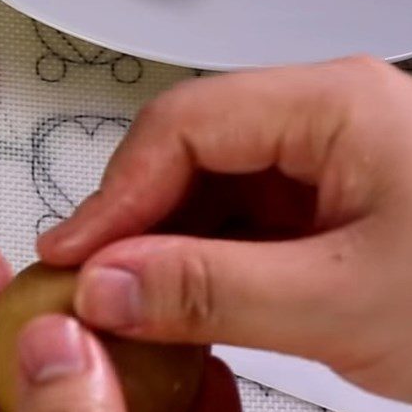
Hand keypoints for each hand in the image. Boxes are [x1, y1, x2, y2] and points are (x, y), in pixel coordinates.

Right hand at [39, 56, 411, 411]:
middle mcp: (318, 119)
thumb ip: (210, 292)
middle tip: (88, 286)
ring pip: (208, 192)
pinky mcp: (325, 209)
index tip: (71, 262)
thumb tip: (99, 287)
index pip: (185, 127)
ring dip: (162, 248)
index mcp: (329, 106)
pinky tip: (178, 305)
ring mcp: (322, 165)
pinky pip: (238, 225)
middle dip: (133, 221)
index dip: (116, 195)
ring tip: (124, 304)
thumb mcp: (340, 303)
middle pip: (189, 152)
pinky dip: (199, 265)